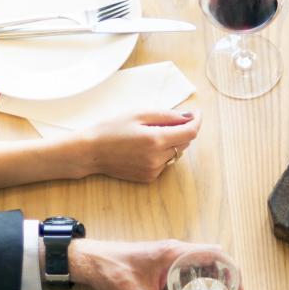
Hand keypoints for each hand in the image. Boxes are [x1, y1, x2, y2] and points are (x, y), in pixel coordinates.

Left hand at [69, 237, 243, 289]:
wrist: (90, 261)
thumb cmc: (114, 272)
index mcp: (175, 253)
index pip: (216, 254)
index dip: (232, 271)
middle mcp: (176, 250)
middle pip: (213, 259)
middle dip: (227, 279)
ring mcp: (168, 255)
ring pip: (201, 264)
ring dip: (214, 280)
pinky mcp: (161, 262)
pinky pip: (188, 269)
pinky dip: (199, 281)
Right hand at [81, 109, 202, 182]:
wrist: (91, 152)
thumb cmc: (112, 128)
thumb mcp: (139, 114)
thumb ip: (167, 115)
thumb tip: (189, 117)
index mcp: (156, 140)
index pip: (191, 132)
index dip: (197, 121)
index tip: (196, 112)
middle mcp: (158, 158)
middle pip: (185, 142)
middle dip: (181, 130)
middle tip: (164, 120)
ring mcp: (154, 170)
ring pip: (176, 153)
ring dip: (171, 142)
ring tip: (149, 134)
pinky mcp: (149, 177)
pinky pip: (165, 162)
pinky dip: (162, 153)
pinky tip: (144, 147)